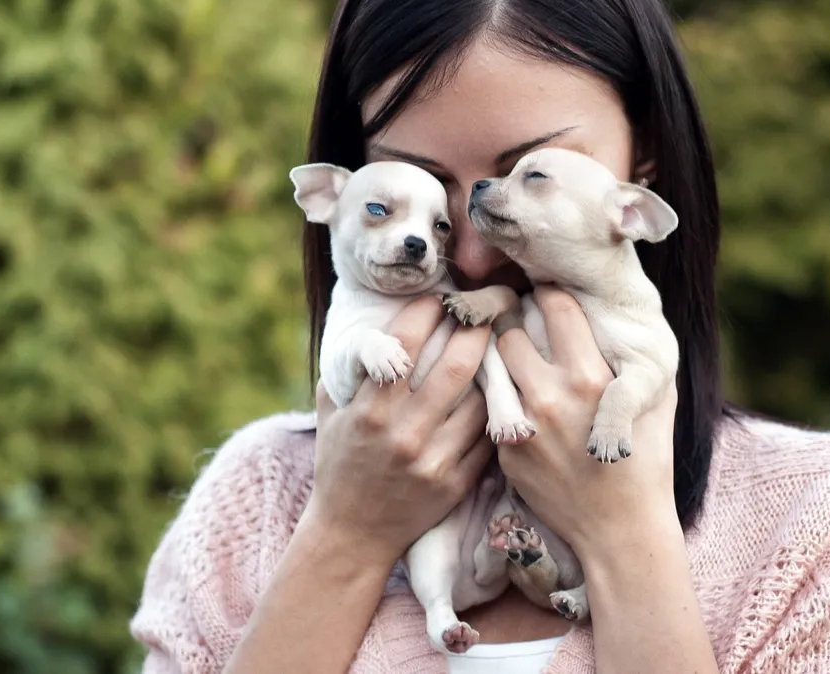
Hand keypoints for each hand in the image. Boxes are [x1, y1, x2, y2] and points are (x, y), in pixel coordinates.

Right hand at [306, 296, 494, 564]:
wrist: (353, 535)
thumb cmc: (340, 464)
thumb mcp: (331, 413)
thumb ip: (349, 369)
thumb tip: (369, 321)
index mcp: (370, 410)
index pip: (406, 344)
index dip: (428, 311)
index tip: (440, 295)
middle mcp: (403, 433)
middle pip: (456, 366)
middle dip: (476, 329)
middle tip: (486, 308)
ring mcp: (434, 460)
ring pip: (480, 400)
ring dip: (491, 369)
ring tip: (498, 346)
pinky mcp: (456, 483)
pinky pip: (487, 437)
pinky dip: (494, 411)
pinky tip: (498, 392)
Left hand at [495, 286, 678, 557]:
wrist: (621, 529)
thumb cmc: (647, 460)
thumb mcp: (656, 399)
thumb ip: (633, 353)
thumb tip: (617, 310)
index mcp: (591, 376)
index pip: (553, 304)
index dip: (549, 292)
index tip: (546, 293)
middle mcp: (551, 396)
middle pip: (509, 327)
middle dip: (513, 318)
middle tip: (518, 318)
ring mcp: (522, 424)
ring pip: (489, 362)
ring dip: (499, 353)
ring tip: (510, 352)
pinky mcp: (504, 450)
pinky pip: (491, 403)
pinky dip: (499, 392)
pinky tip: (512, 394)